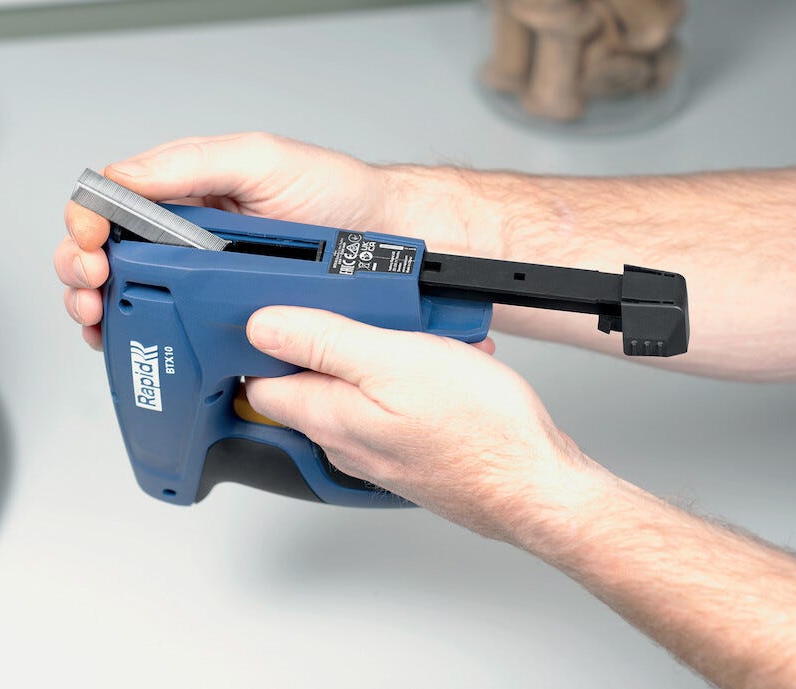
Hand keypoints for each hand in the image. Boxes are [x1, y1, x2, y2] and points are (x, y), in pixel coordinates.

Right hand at [55, 132, 407, 348]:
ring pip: (128, 296)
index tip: (89, 244)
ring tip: (100, 318)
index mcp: (186, 191)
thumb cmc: (335, 194)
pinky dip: (141, 340)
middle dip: (80, 270)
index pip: (112, 204)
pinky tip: (136, 344)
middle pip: (107, 253)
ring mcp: (201, 278)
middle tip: (90, 287)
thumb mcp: (262, 160)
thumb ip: (192, 164)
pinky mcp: (222, 316)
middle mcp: (186, 234)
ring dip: (100, 308)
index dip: (85, 224)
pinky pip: (171, 331)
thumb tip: (126, 178)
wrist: (386, 239)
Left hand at [244, 306, 596, 543]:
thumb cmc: (476, 431)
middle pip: (313, 378)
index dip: (265, 340)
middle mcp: (344, 440)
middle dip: (340, 337)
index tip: (291, 309)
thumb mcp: (392, 361)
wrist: (535, 485)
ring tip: (429, 338)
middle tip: (379, 317)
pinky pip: (397, 400)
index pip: (260, 381)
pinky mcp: (411, 449)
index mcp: (326, 417)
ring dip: (388, 351)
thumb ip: (321, 342)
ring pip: (361, 385)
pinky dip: (418, 374)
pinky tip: (451, 361)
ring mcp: (378, 448)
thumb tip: (262, 328)